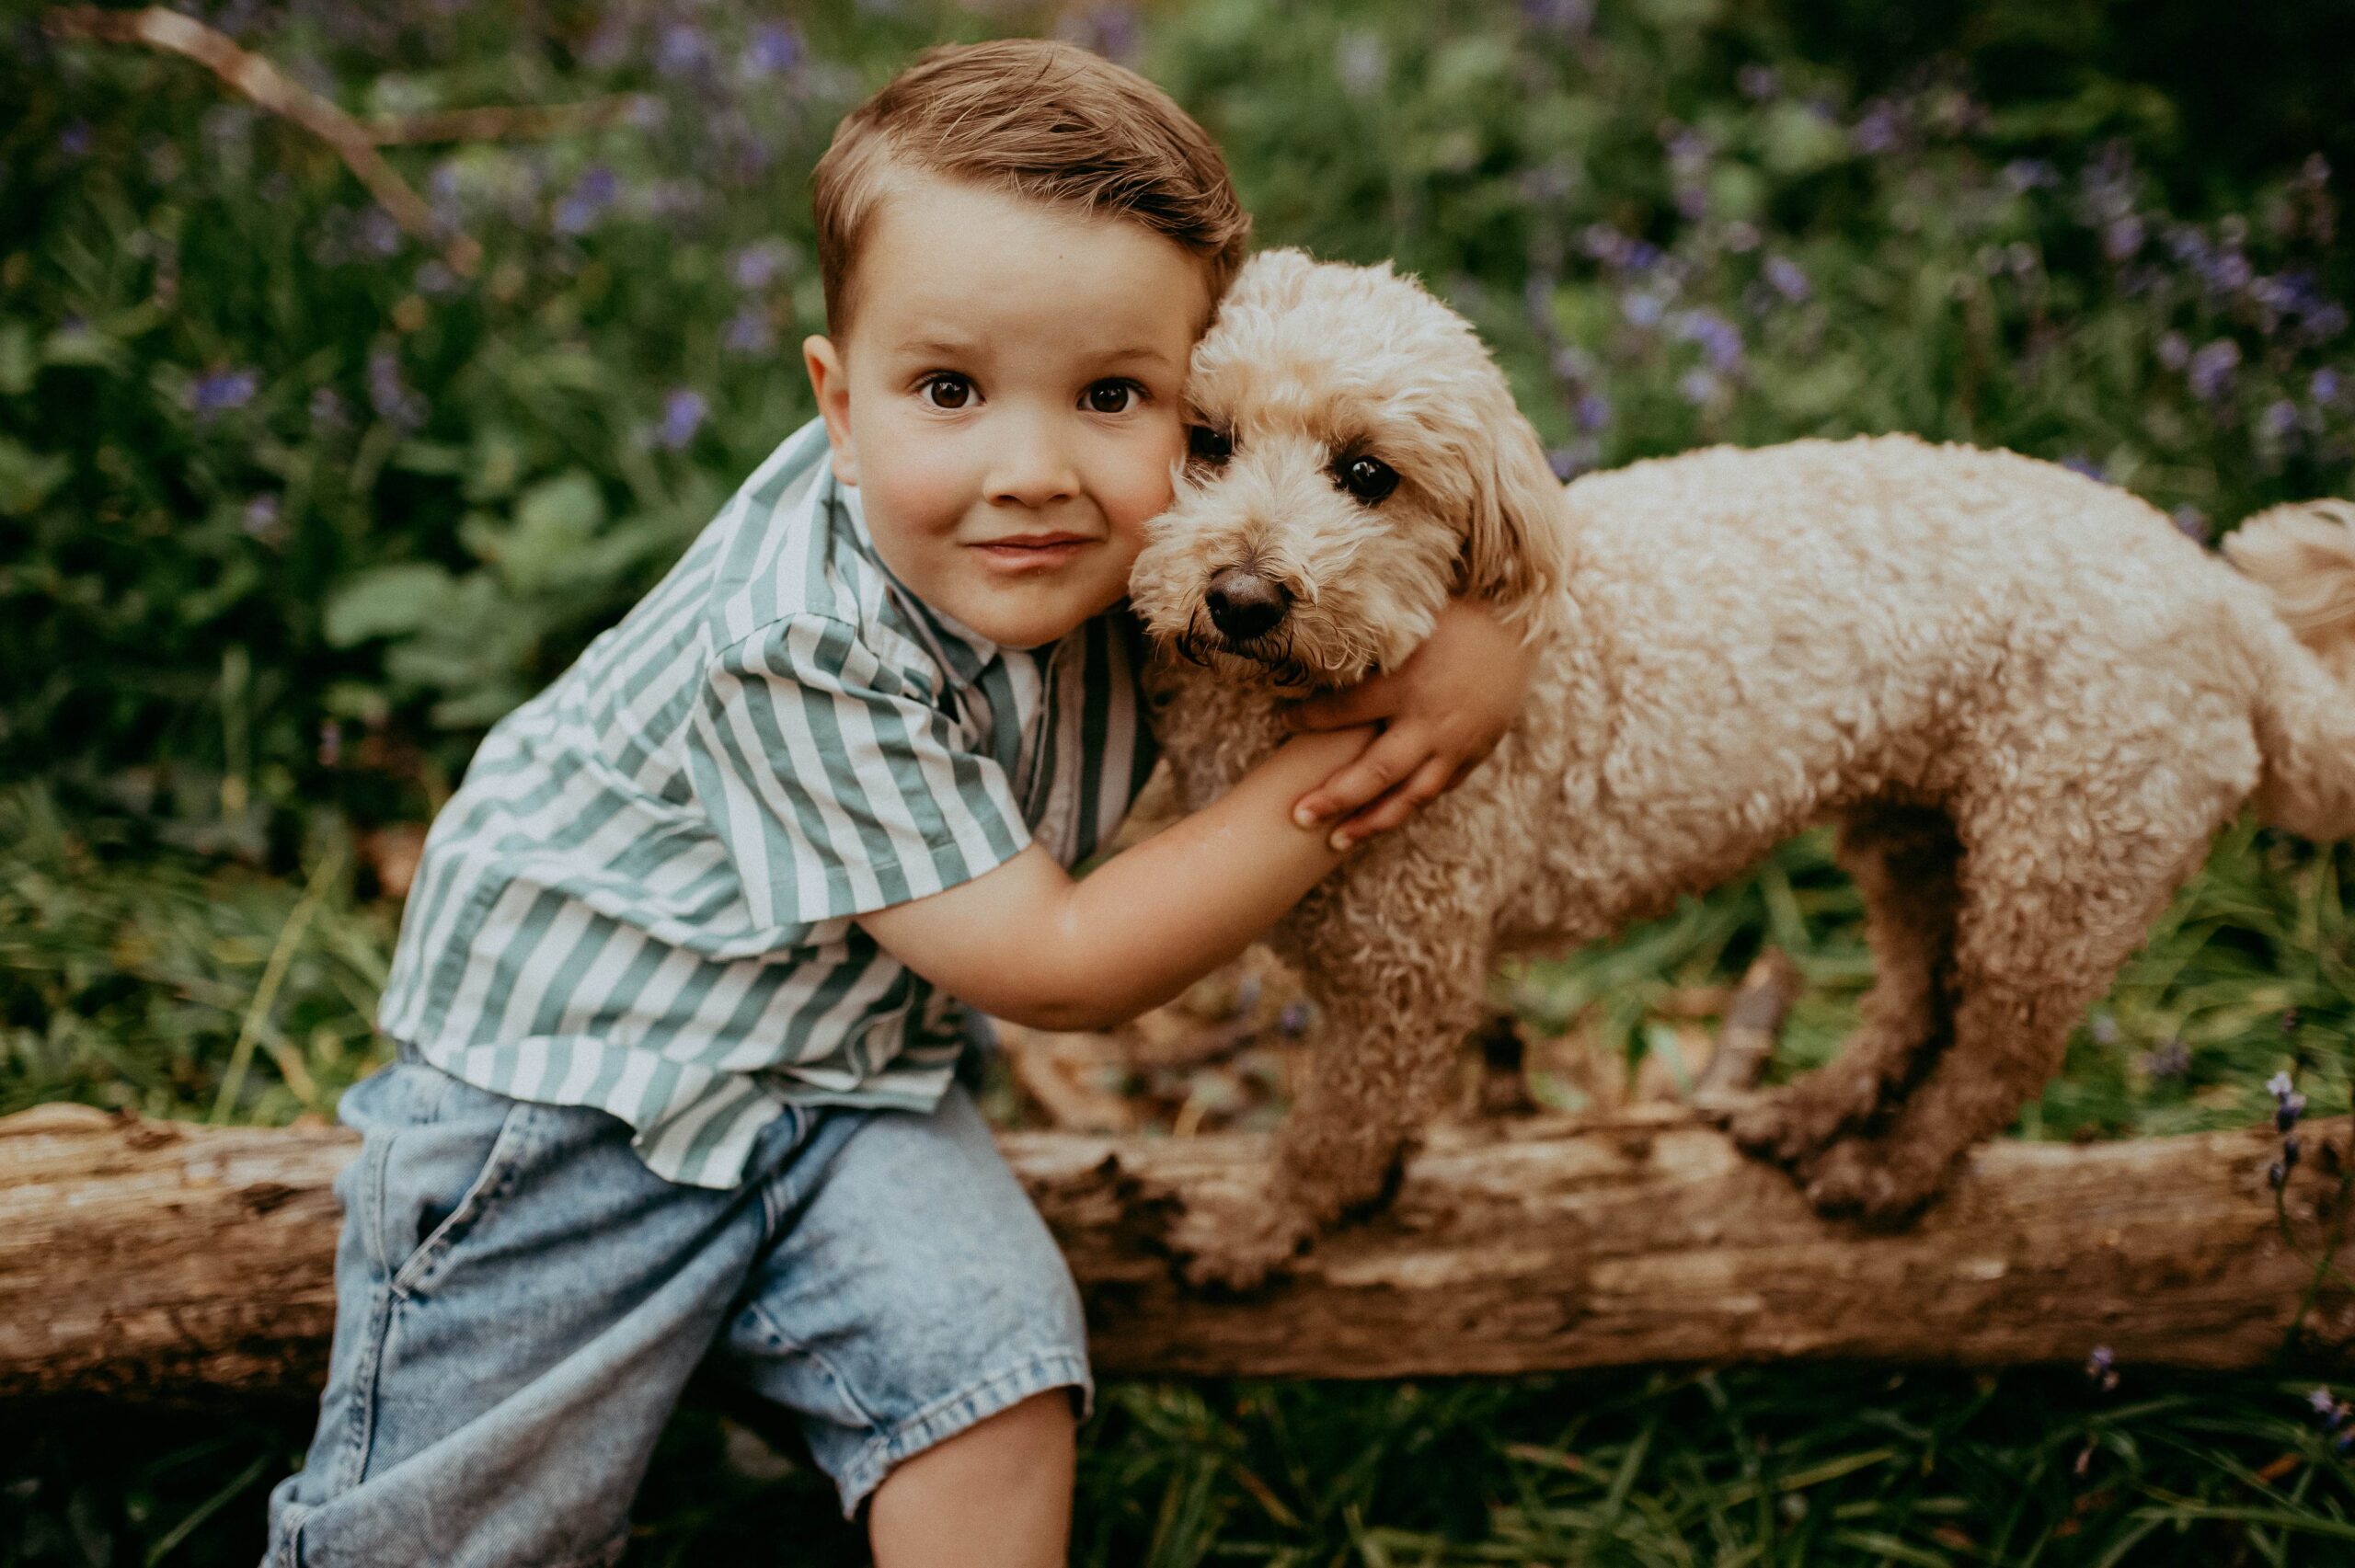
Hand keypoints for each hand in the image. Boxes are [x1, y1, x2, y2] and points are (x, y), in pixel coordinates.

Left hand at [1285, 597, 1539, 849]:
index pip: (1347, 709)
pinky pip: (1437, 789)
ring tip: (1336, 841)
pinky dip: (1408, 806)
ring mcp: (1457, 744)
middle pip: (1375, 771)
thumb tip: (1317, 641)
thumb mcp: (1408, 622)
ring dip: (1371, 822)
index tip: (1282, 720)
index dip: (1310, 717)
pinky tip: (1382, 819)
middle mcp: (1432, 722)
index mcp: (1409, 684)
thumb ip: (1368, 645)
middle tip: (1298, 816)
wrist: (1519, 627)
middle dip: (1334, 797)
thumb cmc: (1455, 617)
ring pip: (1410, 796)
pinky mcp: (1476, 753)